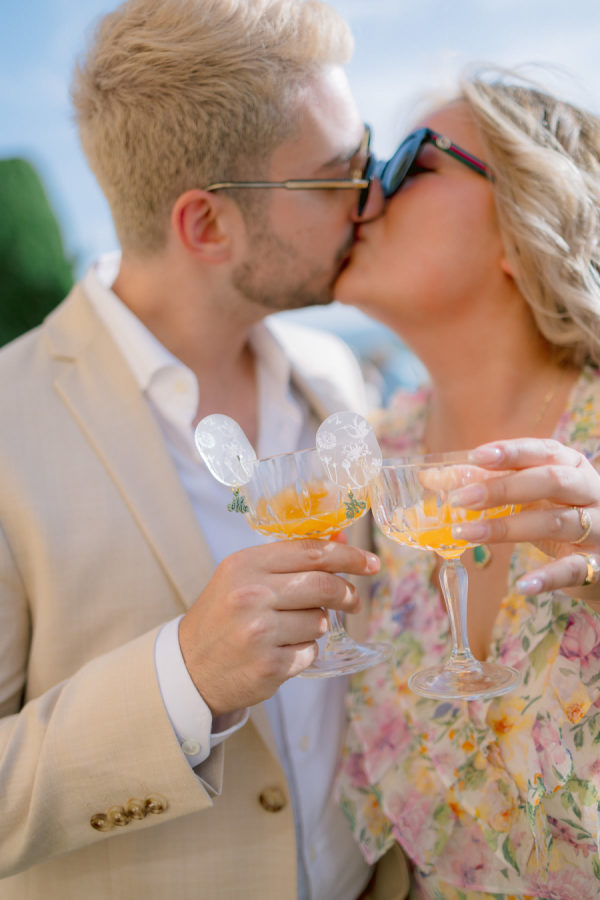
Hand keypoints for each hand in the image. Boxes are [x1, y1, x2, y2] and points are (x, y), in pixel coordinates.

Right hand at [179, 539, 379, 714]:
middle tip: (354, 600)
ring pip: (320, 622)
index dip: (348, 556)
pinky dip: (303, 652)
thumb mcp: (244, 576)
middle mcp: (251, 595)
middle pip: (324, 585)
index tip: (370, 563)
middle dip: (347, 593)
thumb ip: (288, 560)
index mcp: (245, 565)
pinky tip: (280, 651)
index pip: (311, 552)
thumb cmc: (223, 615)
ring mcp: (259, 633)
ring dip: (316, 626)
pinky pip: (310, 652)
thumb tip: (340, 543)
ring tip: (289, 630)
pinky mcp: (269, 666)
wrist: (188, 666)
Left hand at [447, 438, 599, 603]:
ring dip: (506, 528)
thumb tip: (430, 478)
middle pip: (550, 481)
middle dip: (503, 488)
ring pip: (555, 522)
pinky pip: (571, 570)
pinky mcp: (599, 565)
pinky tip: (521, 586)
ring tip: (465, 533)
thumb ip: (486, 485)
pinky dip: (546, 578)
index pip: (544, 451)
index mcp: (573, 467)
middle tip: (460, 498)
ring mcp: (599, 528)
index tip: (476, 457)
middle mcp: (591, 492)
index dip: (512, 452)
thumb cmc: (560, 519)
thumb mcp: (531, 498)